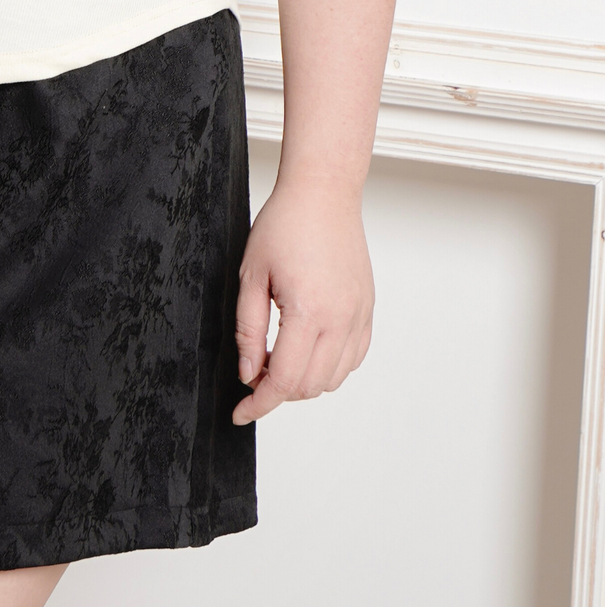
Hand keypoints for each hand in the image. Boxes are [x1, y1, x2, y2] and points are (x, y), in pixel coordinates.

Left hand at [232, 180, 374, 423]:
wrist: (323, 193)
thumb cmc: (284, 224)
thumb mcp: (251, 275)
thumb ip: (248, 329)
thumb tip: (248, 372)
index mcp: (309, 313)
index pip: (285, 381)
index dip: (259, 404)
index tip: (240, 412)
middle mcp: (341, 321)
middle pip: (310, 386)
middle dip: (277, 391)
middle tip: (253, 370)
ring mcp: (359, 316)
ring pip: (333, 378)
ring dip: (304, 381)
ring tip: (277, 356)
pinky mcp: (367, 310)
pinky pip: (353, 358)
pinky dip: (329, 366)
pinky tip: (306, 349)